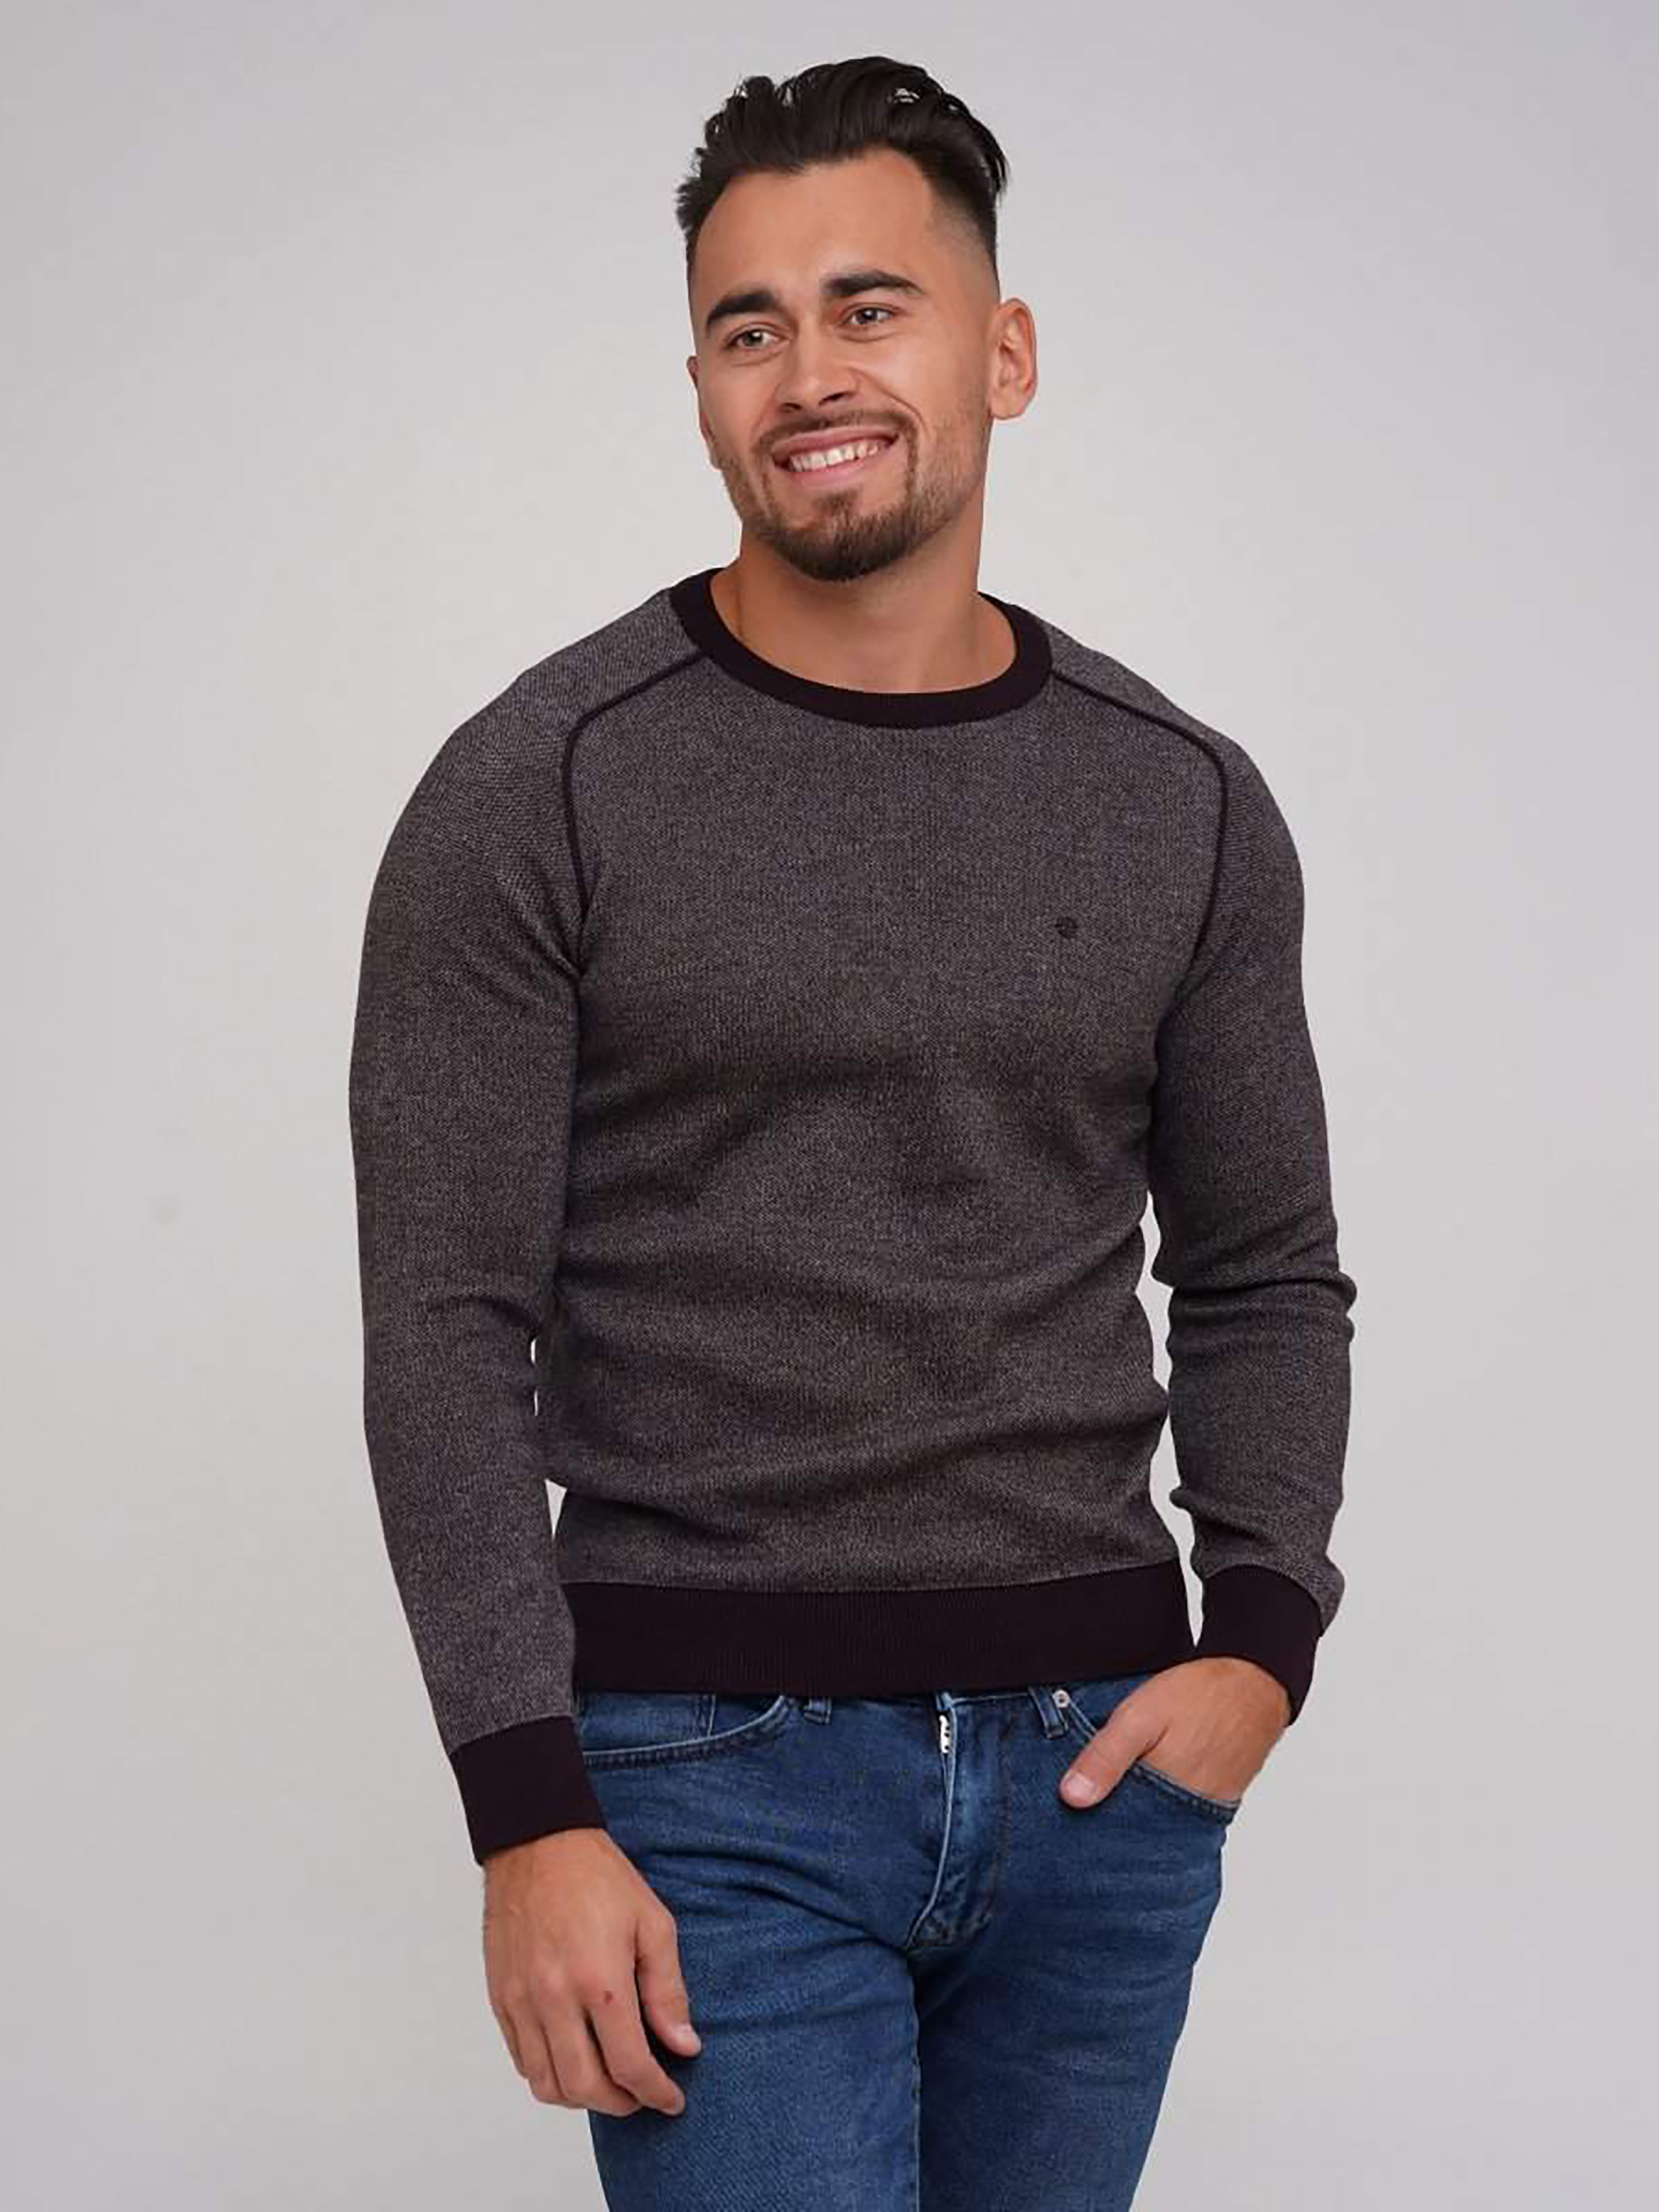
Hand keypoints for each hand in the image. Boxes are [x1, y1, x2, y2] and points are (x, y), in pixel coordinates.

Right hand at [482, 1827, 701, 2115]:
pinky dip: (548, 2075)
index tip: (671, 2099)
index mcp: (600, 1980)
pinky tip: (573, 2058)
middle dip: (620, 2104)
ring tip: (608, 2083)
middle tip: (641, 2095)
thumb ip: (667, 1991)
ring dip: (581, 2097)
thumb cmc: (597, 1877)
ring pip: (546, 2084)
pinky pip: (522, 2060)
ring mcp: (522, 2001)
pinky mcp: (501, 1997)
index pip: (629, 2065)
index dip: (656, 2093)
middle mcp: (555, 1998)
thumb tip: (684, 2044)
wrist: (537, 1842)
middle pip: (584, 2088)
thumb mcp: (652, 1923)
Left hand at [1058, 1656, 1289, 1808]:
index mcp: (1163, 1796)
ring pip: (1159, 1821)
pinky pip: (1181, 1811)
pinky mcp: (1219, 1799)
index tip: (1069, 1809)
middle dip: (1112, 1817)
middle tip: (1086, 1799)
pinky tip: (1149, 1781)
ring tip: (1117, 1786)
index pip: (1116, 1826)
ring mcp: (1207, 1809)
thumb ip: (1106, 1756)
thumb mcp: (1140, 1716)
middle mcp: (1187, 1813)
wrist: (1256, 1682)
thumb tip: (1071, 1798)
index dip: (1090, 1819)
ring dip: (1137, 1808)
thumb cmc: (1200, 1695)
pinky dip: (1162, 1801)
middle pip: (1138, 1828)